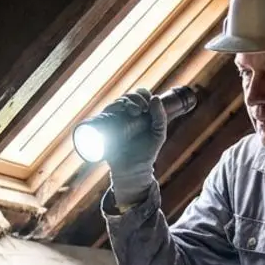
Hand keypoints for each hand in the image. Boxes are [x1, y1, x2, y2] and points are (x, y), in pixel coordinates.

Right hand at [106, 88, 166, 205]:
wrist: (133, 169)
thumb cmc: (147, 153)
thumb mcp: (158, 134)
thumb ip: (160, 116)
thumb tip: (155, 97)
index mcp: (140, 114)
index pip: (139, 95)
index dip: (143, 94)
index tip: (148, 104)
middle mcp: (127, 115)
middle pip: (128, 96)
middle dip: (135, 98)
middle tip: (141, 109)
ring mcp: (115, 121)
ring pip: (117, 102)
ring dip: (125, 101)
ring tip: (134, 111)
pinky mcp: (106, 127)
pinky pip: (105, 113)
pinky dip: (111, 108)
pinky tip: (119, 109)